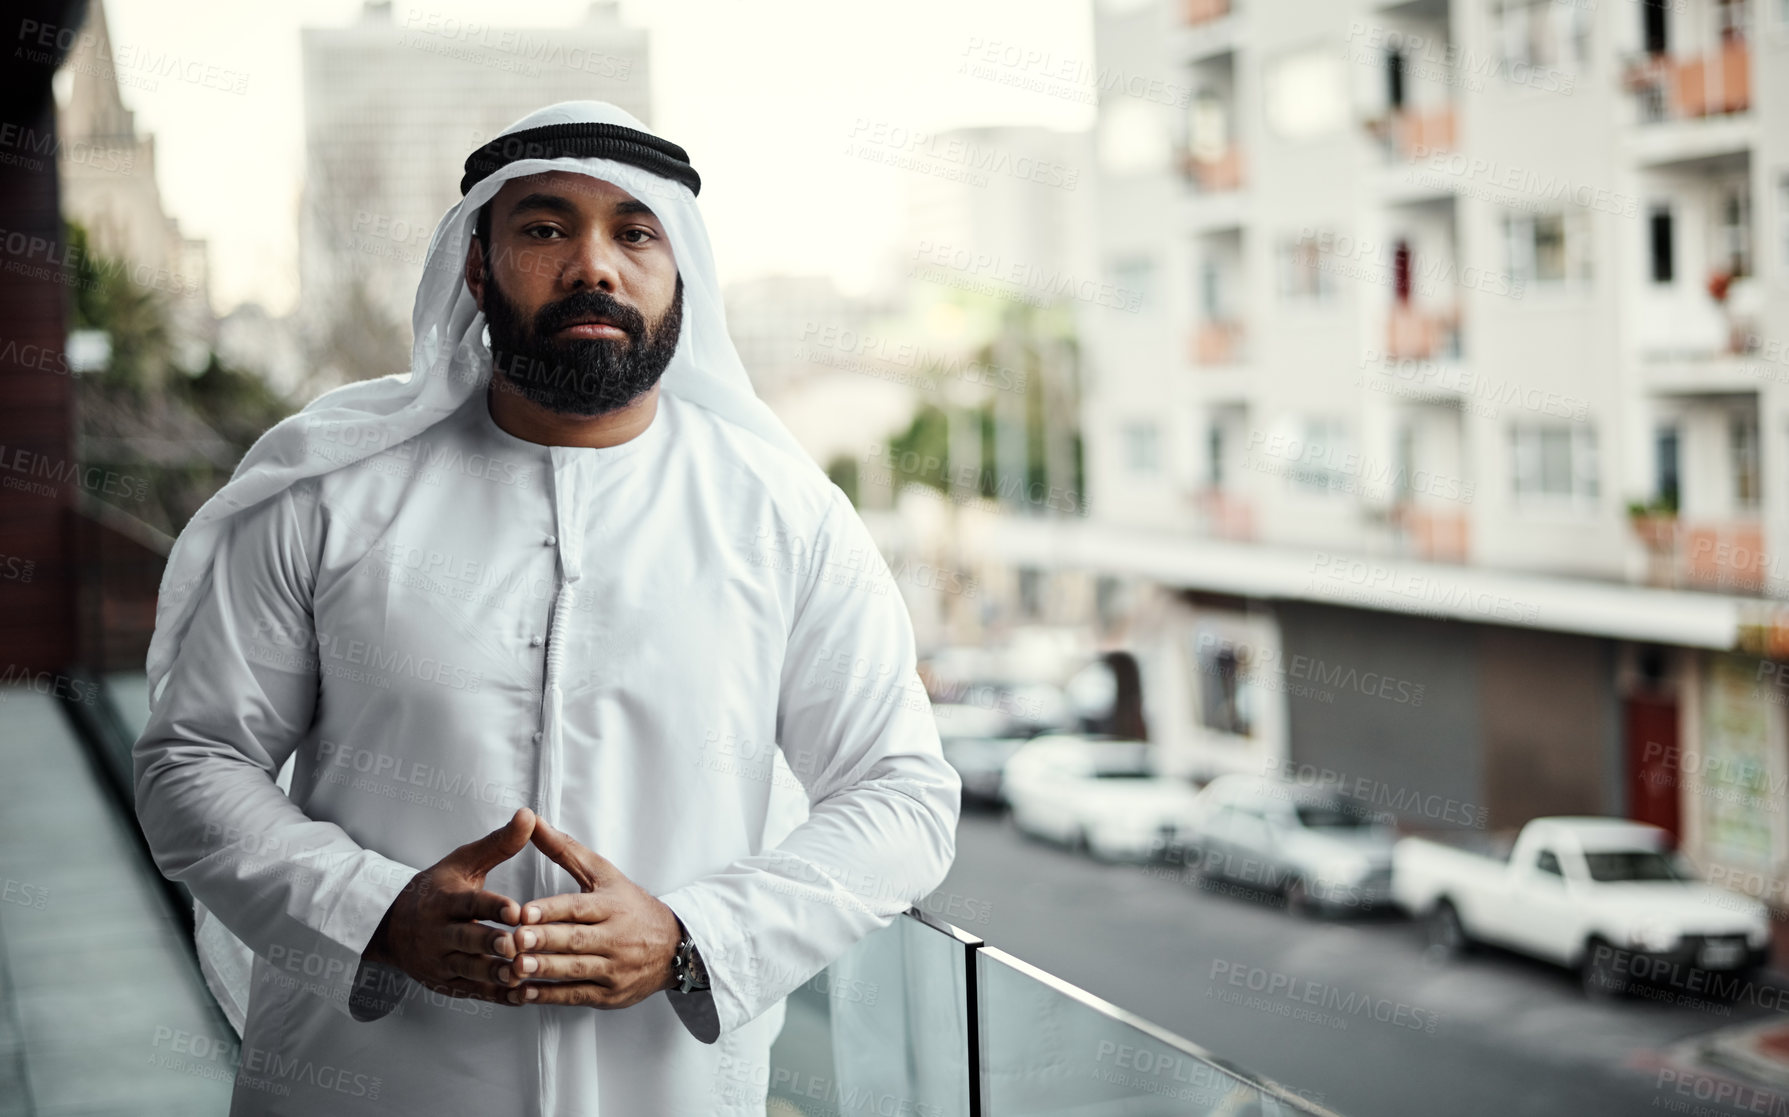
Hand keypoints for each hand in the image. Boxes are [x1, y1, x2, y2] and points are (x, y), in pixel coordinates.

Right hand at [365, 807, 535, 1005]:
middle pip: (468, 940)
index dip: (493, 907)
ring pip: (470, 970)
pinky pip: (472, 992)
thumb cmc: (438, 890)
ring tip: (524, 973)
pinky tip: (521, 995)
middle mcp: (439, 933)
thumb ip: (499, 844)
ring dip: (496, 973)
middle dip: (493, 944)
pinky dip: (495, 995)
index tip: (517, 910)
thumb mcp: (462, 863)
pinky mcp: (445, 983)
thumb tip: (529, 815)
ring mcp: (440, 961)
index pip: (470, 903)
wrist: (391, 926)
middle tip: (518, 946)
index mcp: (445, 901)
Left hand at [505, 817, 682, 1009]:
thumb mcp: (604, 874)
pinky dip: (550, 996)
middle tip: (514, 940)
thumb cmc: (631, 907)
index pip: (579, 907)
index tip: (524, 912)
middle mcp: (616, 937)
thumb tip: (531, 820)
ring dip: (544, 970)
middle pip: (576, 940)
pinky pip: (577, 996)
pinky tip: (525, 993)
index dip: (551, 910)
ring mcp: (615, 968)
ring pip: (576, 970)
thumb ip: (565, 850)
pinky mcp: (611, 994)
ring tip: (513, 968)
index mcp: (613, 905)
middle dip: (544, 940)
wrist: (674, 946)